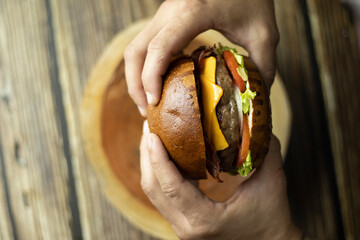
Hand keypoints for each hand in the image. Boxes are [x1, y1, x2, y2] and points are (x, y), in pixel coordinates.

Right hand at [125, 0, 278, 115]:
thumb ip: (263, 67)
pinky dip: (146, 68)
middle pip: (136, 51)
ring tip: (150, 103)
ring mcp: (164, 14)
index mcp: (192, 12)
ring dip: (136, 77)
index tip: (155, 103)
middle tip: (150, 111)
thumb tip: (255, 100)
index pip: (160, 47)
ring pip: (135, 48)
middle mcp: (170, 11)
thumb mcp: (264, 34)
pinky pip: (146, 45)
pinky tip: (160, 85)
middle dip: (136, 85)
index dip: (151, 78)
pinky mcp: (165, 19)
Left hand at [140, 121, 300, 239]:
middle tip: (149, 126)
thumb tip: (254, 119)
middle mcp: (187, 226)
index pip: (171, 187)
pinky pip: (163, 195)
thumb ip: (264, 149)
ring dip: (151, 163)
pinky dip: (161, 173)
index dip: (158, 159)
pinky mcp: (183, 222)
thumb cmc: (272, 217)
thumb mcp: (272, 182)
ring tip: (153, 136)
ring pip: (154, 193)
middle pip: (153, 189)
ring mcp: (182, 226)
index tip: (152, 134)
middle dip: (147, 156)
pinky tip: (168, 154)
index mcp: (205, 219)